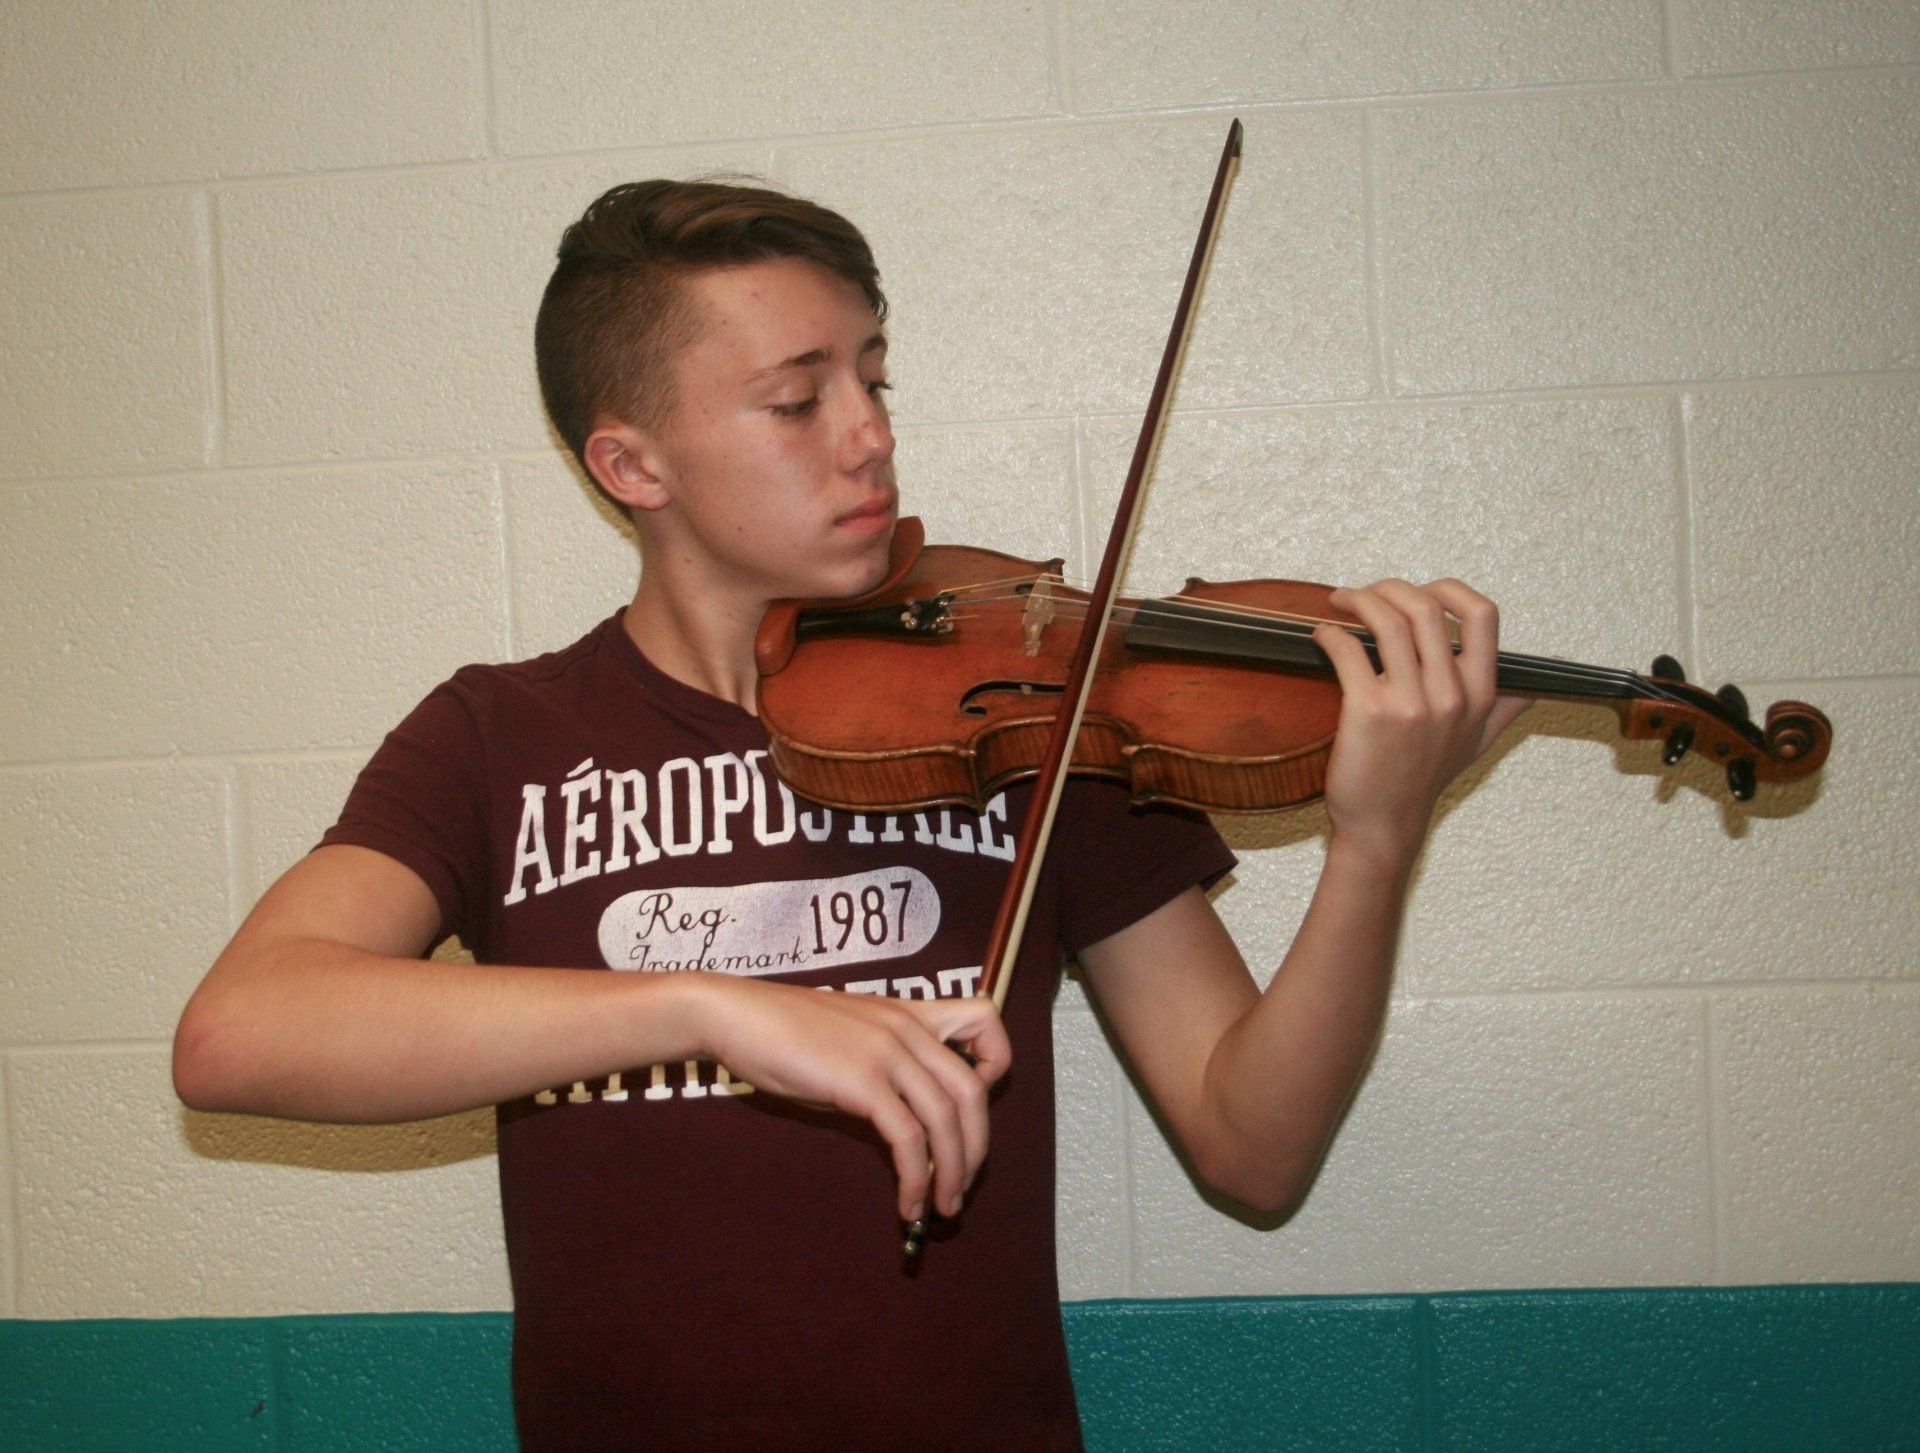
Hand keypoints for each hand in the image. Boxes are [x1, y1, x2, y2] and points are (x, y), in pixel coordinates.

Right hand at [693, 976, 1010, 1223]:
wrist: (735, 1015)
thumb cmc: (782, 1029)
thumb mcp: (850, 1037)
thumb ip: (885, 1067)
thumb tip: (906, 1128)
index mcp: (909, 1012)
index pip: (986, 1018)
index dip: (996, 1064)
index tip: (976, 1106)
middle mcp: (907, 1028)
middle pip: (973, 1091)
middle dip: (976, 1148)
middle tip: (962, 1184)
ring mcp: (887, 1052)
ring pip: (947, 1119)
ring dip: (953, 1173)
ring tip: (944, 1208)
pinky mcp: (861, 1082)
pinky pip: (908, 1139)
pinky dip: (916, 1180)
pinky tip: (908, 1203)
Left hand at [1312, 578, 1529, 866]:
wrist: (1384, 825)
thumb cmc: (1422, 781)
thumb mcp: (1477, 745)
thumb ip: (1505, 709)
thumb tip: (1535, 686)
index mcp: (1479, 695)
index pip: (1483, 616)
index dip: (1450, 589)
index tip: (1420, 591)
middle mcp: (1450, 696)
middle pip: (1426, 607)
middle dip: (1389, 587)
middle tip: (1365, 593)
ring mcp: (1410, 703)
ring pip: (1388, 622)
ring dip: (1359, 601)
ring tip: (1341, 603)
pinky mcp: (1368, 712)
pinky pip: (1349, 651)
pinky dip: (1330, 634)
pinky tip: (1322, 637)